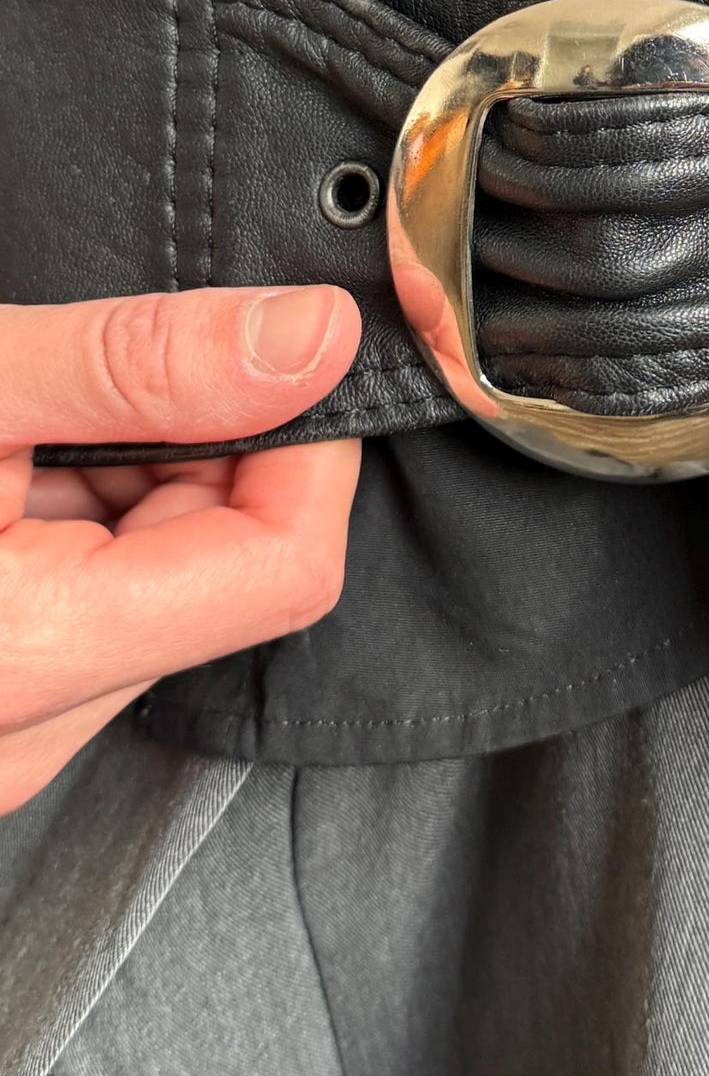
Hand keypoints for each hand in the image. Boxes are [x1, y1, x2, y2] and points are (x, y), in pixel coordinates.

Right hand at [0, 285, 361, 812]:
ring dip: (124, 475)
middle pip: (226, 570)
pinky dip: (69, 513)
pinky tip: (4, 467)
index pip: (286, 567)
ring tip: (24, 423)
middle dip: (199, 445)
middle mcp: (25, 736)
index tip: (276, 351)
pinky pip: (84, 604)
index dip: (304, 443)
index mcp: (32, 660)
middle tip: (96, 374)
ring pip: (155, 582)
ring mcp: (2, 735)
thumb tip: (311, 339)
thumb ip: (135, 364)